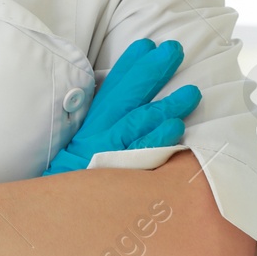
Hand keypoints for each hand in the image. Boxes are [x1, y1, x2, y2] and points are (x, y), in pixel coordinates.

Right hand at [42, 38, 201, 175]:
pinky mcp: (121, 173)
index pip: (112, 86)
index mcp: (92, 122)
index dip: (129, 64)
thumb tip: (131, 105)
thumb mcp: (84, 147)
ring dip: (167, 103)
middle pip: (127, 95)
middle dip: (151, 70)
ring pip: (140, 120)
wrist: (63, 211)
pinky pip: (142, 152)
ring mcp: (110, 151)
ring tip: (192, 91)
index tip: (147, 44)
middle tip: (173, 50)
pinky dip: (158, 137)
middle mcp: (100, 132)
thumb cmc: (80, 177)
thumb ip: (105, 126)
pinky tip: (176, 126)